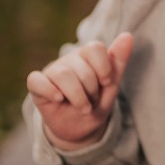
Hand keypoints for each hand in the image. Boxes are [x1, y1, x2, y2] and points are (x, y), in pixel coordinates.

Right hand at [27, 32, 135, 150]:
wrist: (79, 129)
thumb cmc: (95, 104)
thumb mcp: (111, 87)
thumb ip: (118, 61)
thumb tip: (127, 35)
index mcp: (87, 56)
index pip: (95, 48)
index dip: (104, 68)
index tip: (106, 83)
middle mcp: (68, 60)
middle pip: (82, 68)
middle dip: (92, 90)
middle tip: (92, 102)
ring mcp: (51, 71)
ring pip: (63, 75)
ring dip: (77, 96)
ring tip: (83, 108)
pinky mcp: (36, 85)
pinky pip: (36, 81)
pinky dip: (49, 90)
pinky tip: (58, 99)